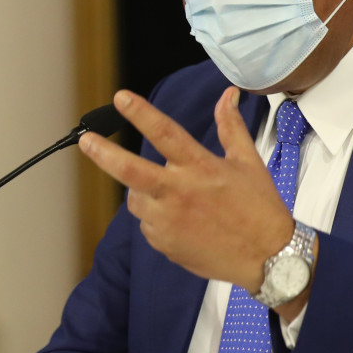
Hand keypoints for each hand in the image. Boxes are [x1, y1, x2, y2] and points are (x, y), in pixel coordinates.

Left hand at [79, 87, 308, 317]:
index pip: (165, 133)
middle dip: (104, 153)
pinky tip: (181, 219)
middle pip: (130, 170)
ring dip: (142, 190)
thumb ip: (231, 127)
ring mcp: (168, 221)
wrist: (266, 258)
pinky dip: (155, 216)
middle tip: (86, 141)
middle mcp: (179, 193)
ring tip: (169, 193)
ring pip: (136, 198)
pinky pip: (148, 224)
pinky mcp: (164, 244)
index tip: (120, 98)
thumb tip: (228, 94)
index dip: (141, 113)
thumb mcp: (248, 162)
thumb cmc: (260, 207)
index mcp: (201, 169)